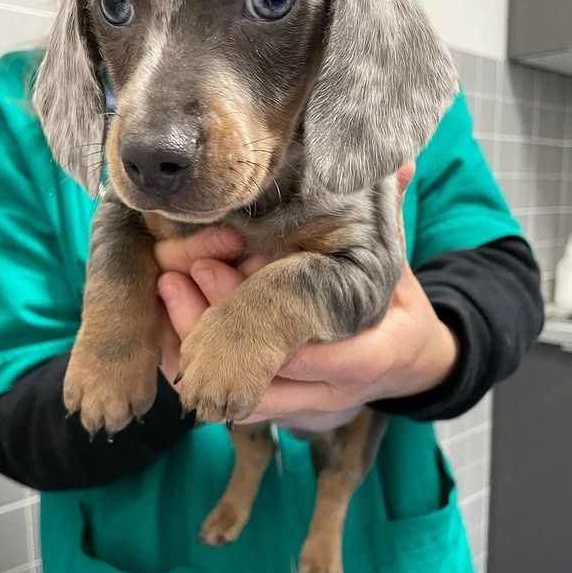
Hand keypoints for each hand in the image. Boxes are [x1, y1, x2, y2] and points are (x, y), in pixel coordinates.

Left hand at [155, 166, 458, 431]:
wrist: (404, 359)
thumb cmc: (395, 302)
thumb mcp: (394, 263)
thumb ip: (388, 219)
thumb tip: (402, 162)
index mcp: (371, 355)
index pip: (303, 347)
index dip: (248, 309)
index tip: (208, 263)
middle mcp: (335, 392)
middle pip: (259, 375)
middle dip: (208, 327)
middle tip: (173, 277)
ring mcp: (306, 407)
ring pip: (234, 395)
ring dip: (194, 351)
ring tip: (166, 295)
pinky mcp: (281, 410)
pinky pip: (228, 402)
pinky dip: (197, 370)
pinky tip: (168, 329)